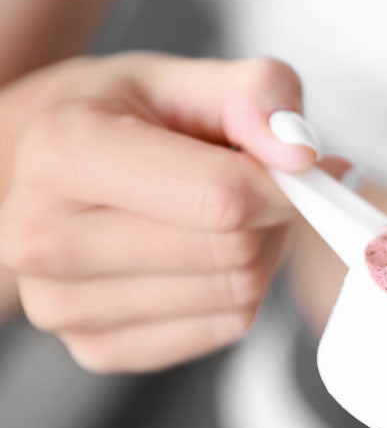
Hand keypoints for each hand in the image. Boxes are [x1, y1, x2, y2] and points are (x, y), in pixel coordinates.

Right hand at [0, 53, 317, 370]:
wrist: (43, 172)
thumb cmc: (114, 120)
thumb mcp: (183, 78)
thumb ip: (256, 94)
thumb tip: (301, 153)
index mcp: (63, 153)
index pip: (223, 198)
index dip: (284, 186)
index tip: (299, 170)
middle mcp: (45, 238)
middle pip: (233, 252)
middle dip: (267, 219)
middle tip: (253, 188)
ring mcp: (63, 306)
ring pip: (236, 296)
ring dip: (257, 256)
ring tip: (222, 218)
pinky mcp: (97, 349)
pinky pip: (223, 330)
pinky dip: (236, 296)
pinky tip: (203, 258)